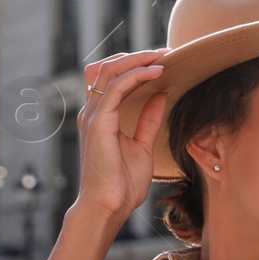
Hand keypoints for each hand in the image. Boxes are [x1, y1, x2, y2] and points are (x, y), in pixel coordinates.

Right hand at [74, 48, 169, 220]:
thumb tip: (161, 96)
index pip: (111, 78)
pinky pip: (116, 88)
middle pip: (107, 67)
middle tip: (165, 52)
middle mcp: (93, 112)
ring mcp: (93, 115)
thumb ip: (149, 120)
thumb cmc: (122, 183)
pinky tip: (157, 72)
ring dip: (137, 60)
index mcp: (101, 117)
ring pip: (109, 71)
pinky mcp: (98, 122)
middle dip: (136, 56)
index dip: (134, 65)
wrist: (108, 206)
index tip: (163, 61)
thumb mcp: (143, 146)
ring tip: (163, 56)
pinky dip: (137, 75)